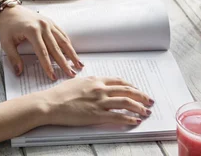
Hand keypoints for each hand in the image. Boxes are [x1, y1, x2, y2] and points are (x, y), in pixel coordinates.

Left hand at [0, 5, 81, 79]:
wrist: (9, 10)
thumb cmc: (7, 27)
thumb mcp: (6, 43)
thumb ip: (13, 58)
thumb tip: (19, 73)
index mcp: (32, 31)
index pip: (42, 52)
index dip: (48, 66)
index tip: (53, 77)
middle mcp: (43, 26)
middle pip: (56, 48)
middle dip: (64, 63)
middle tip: (72, 74)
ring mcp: (48, 23)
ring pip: (63, 40)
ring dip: (72, 53)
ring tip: (79, 64)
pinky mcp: (50, 21)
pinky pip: (62, 33)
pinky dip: (68, 43)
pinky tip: (73, 52)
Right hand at [39, 76, 153, 125]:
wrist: (51, 103)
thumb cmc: (60, 94)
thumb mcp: (77, 82)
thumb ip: (89, 83)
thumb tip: (96, 84)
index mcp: (95, 80)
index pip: (119, 81)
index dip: (131, 86)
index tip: (137, 90)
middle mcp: (100, 89)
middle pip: (127, 91)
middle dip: (141, 96)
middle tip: (149, 100)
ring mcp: (100, 102)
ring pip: (126, 103)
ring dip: (139, 108)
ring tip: (146, 112)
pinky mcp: (97, 115)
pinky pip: (118, 117)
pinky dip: (129, 119)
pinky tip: (135, 121)